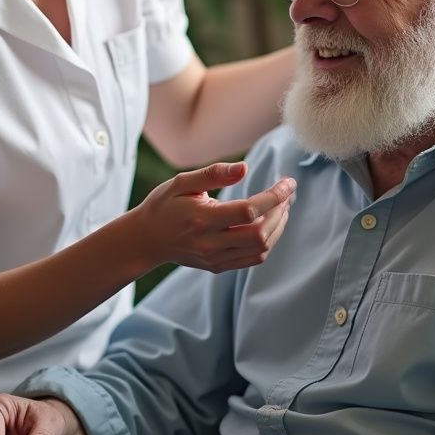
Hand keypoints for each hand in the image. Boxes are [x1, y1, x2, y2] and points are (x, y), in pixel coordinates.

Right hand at [133, 162, 294, 273]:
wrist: (146, 239)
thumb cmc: (164, 205)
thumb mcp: (182, 182)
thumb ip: (213, 174)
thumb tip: (244, 168)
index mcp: (202, 219)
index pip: (249, 211)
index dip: (274, 197)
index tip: (288, 183)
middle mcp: (210, 243)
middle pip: (260, 233)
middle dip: (281, 211)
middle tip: (288, 194)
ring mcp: (215, 258)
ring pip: (261, 249)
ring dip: (279, 227)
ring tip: (283, 206)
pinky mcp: (218, 266)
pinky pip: (253, 259)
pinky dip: (269, 242)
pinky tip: (271, 224)